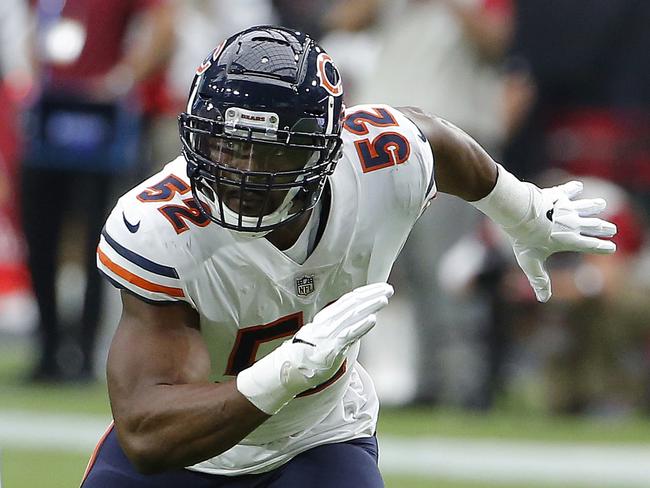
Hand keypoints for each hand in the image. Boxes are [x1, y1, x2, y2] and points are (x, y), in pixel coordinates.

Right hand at [237, 282, 393, 413]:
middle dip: (371, 295)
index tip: (379, 288)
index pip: (347, 301)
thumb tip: (352, 324)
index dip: (364, 293)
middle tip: (388, 289)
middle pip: (352, 304)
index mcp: (324, 318)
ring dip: (370, 306)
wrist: (287, 372)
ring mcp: (328, 334)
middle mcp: (326, 322)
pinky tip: (373, 319)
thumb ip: (335, 329)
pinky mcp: (331, 348)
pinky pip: (348, 334)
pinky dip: (361, 326)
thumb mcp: (320, 337)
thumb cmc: (305, 356)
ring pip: (352, 315)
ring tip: (385, 299)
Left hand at [507, 181, 616, 301]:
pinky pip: (567, 190)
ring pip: (585, 207)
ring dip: (593, 206)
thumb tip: (543, 299)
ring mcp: (565, 209)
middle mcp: (572, 224)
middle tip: (612, 228)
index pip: (590, 245)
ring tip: (602, 204)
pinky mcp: (556, 195)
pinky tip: (578, 186)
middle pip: (592, 226)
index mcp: (569, 240)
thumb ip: (539, 280)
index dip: (602, 247)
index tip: (612, 248)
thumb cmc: (525, 239)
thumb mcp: (531, 262)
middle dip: (603, 228)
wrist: (520, 213)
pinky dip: (573, 188)